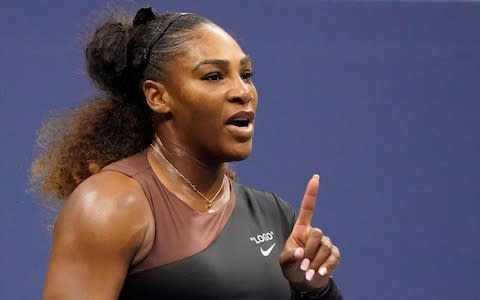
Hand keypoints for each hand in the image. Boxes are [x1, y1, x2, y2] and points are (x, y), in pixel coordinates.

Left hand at [279, 174, 340, 291]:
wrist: (304, 282)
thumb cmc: (292, 268)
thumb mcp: (285, 263)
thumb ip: (289, 258)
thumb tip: (299, 253)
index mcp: (301, 229)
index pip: (308, 208)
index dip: (311, 193)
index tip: (315, 178)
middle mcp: (315, 233)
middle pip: (317, 233)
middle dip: (309, 250)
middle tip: (302, 265)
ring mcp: (326, 243)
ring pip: (325, 246)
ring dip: (315, 262)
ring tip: (307, 272)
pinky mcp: (334, 254)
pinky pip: (333, 257)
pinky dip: (325, 267)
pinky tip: (318, 273)